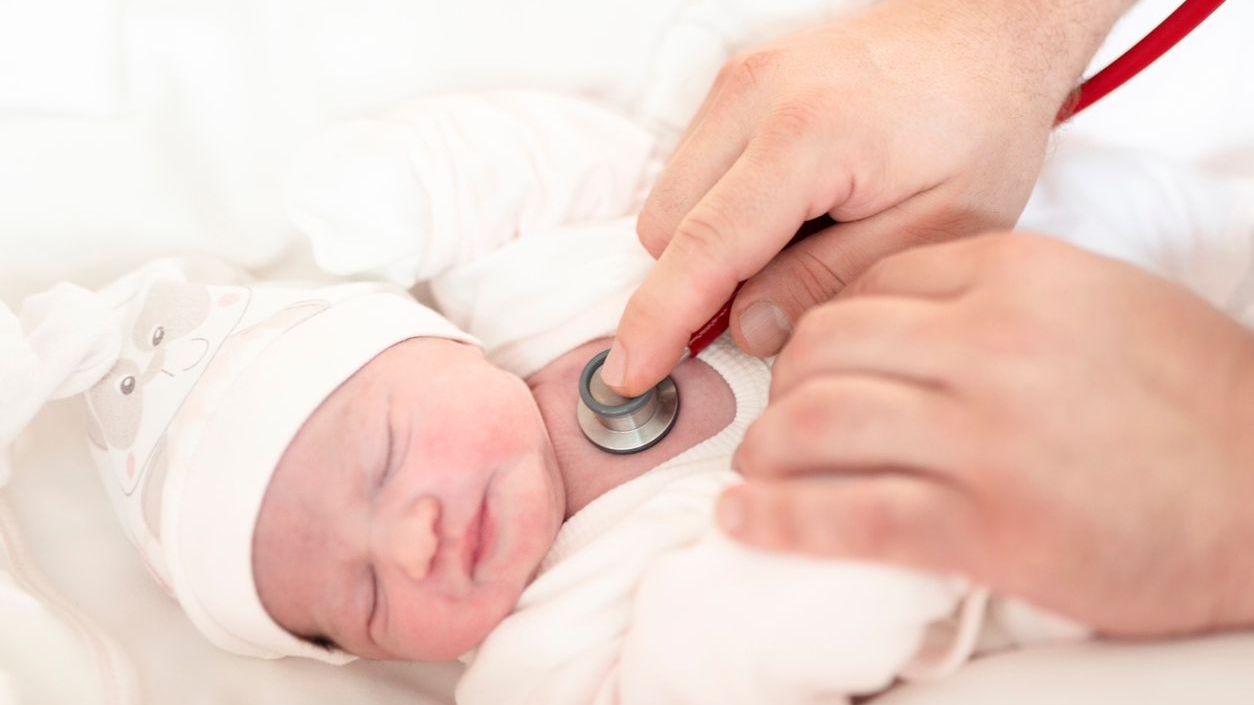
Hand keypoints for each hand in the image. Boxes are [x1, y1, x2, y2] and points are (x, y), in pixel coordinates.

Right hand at [604, 0, 1130, 395]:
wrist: (986, 34)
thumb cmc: (978, 124)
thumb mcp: (937, 229)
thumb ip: (832, 284)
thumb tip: (746, 330)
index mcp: (809, 134)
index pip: (705, 246)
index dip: (658, 322)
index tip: (626, 376)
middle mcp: (754, 94)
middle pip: (667, 228)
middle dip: (699, 285)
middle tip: (776, 303)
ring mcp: (737, 81)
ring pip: (669, 200)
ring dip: (710, 246)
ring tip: (801, 243)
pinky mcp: (734, 81)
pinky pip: (691, 169)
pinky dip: (721, 209)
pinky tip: (791, 210)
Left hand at [720, 234, 1253, 637]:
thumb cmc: (1193, 400)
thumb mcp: (1101, 303)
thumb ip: (1000, 296)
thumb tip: (901, 316)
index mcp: (1018, 276)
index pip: (870, 280)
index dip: (822, 323)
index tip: (811, 357)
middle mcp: (991, 344)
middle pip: (827, 345)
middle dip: (782, 383)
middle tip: (779, 415)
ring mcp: (984, 436)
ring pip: (818, 423)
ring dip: (767, 450)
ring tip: (757, 470)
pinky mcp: (985, 526)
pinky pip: (847, 515)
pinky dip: (778, 520)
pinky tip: (743, 521)